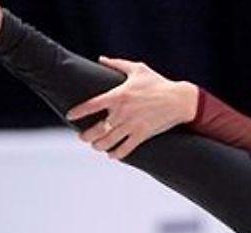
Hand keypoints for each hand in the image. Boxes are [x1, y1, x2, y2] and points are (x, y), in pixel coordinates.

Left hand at [65, 58, 199, 159]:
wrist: (180, 100)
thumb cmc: (158, 83)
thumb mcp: (138, 69)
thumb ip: (117, 64)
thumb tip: (100, 59)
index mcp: (119, 95)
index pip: (92, 105)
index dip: (79, 111)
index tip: (70, 116)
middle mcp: (123, 112)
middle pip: (98, 129)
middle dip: (86, 136)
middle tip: (83, 137)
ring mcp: (133, 125)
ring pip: (109, 142)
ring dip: (99, 146)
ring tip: (96, 146)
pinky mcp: (143, 135)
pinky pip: (125, 149)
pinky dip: (116, 154)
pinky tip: (112, 154)